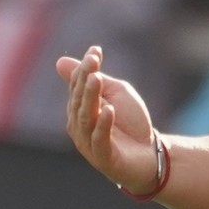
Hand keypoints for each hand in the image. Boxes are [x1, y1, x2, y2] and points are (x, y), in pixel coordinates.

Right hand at [56, 46, 158, 193]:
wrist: (149, 153)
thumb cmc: (130, 122)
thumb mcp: (115, 94)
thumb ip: (93, 78)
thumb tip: (59, 61)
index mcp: (80, 109)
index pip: (77, 85)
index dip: (85, 68)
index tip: (96, 51)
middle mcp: (79, 125)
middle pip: (79, 99)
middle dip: (85, 79)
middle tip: (93, 62)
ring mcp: (89, 142)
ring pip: (86, 117)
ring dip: (91, 97)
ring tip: (96, 78)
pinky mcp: (103, 157)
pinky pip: (99, 139)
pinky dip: (104, 124)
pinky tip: (109, 110)